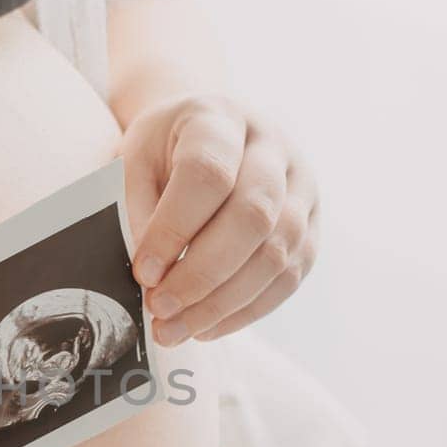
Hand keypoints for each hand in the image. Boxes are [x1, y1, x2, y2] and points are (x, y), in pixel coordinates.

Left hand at [122, 95, 319, 343]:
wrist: (209, 133)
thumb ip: (136, 210)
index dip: (174, 229)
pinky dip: (245, 310)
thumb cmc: (164, 150)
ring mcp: (302, 186)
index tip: (142, 272)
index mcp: (221, 118)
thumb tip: (149, 276)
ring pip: (277, 253)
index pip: (208, 173)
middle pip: (254, 215)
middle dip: (202, 274)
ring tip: (174, 329)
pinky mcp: (312, 225)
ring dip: (222, 302)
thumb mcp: (134, 162)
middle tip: (159, 308)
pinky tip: (205, 327)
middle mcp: (274, 147)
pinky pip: (289, 277)